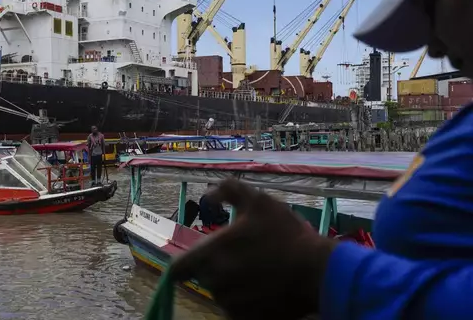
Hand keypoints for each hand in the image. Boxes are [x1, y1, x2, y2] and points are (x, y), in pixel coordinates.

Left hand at [170, 178, 336, 319]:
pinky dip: (246, 300)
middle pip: (204, 276)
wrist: (318, 271)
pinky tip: (264, 287)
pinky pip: (237, 309)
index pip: (178, 268)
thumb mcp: (258, 201)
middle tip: (243, 256)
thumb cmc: (285, 233)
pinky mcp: (246, 319)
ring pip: (221, 293)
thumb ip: (228, 190)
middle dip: (217, 266)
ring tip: (258, 270)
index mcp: (210, 256)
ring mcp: (230, 305)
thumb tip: (208, 196)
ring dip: (231, 283)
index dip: (184, 262)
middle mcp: (214, 283)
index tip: (196, 258)